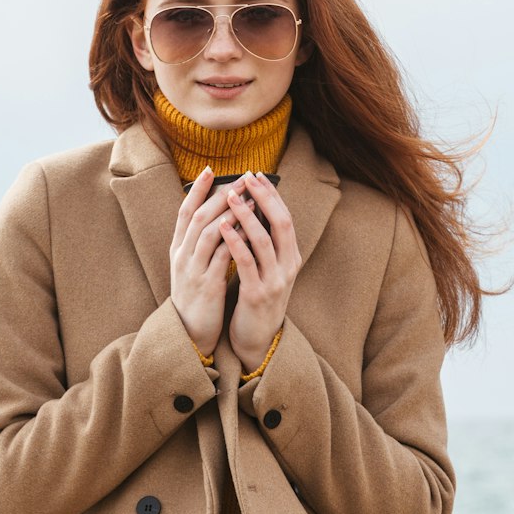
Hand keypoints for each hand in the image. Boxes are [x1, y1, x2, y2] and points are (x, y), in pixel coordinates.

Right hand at [169, 167, 239, 355]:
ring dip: (230, 213)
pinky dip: (235, 239)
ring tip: (249, 198)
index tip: (209, 169)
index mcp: (177, 249)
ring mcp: (193, 270)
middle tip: (241, 178)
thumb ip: (201, 243)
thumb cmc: (196, 296)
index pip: (184, 212)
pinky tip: (249, 229)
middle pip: (198, 217)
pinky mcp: (207, 285)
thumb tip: (221, 215)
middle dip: (220, 195)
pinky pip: (222, 256)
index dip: (196, 190)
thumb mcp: (193, 266)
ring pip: (209, 232)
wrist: (190, 332)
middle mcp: (182, 256)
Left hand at [221, 173, 301, 371]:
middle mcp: (288, 266)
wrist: (257, 338)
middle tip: (247, 177)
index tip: (256, 174)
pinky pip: (246, 263)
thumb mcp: (269, 268)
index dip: (272, 195)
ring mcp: (274, 281)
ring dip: (245, 216)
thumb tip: (254, 207)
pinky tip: (222, 227)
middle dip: (263, 198)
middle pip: (281, 223)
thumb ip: (266, 242)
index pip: (285, 217)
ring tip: (229, 197)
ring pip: (263, 240)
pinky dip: (235, 242)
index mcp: (291, 257)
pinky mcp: (257, 294)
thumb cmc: (257, 296)